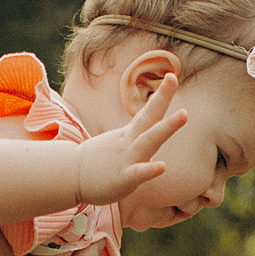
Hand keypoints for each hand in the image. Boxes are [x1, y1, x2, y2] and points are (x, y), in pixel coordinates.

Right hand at [70, 74, 185, 206]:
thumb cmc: (98, 163)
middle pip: (149, 118)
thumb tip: (146, 125)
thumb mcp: (119, 144)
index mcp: (130, 135)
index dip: (161, 95)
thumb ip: (134, 135)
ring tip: (184, 114)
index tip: (171, 76)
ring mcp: (126, 158)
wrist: (70, 177)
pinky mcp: (122, 178)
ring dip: (166, 128)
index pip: (148, 112)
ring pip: (148, 141)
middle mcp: (129, 142)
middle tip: (172, 78)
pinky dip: (149, 170)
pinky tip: (162, 166)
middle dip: (162, 98)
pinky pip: (137, 173)